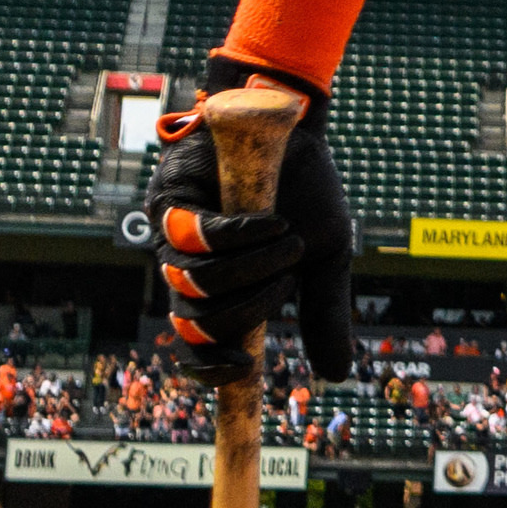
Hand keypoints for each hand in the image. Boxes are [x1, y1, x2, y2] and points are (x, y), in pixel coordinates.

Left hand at [146, 61, 356, 384]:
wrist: (299, 132)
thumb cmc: (305, 192)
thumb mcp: (325, 259)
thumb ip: (323, 313)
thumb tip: (337, 375)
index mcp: (218, 289)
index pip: (193, 345)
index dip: (208, 368)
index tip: (244, 368)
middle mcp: (185, 266)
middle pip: (195, 321)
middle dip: (250, 308)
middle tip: (289, 275)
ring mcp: (171, 234)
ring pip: (194, 281)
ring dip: (251, 269)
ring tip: (287, 240)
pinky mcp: (170, 197)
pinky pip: (195, 235)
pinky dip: (239, 236)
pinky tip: (271, 223)